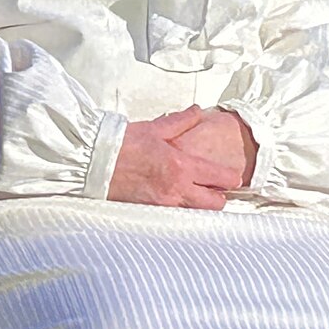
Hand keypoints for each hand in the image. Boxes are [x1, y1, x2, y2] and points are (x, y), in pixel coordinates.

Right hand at [107, 107, 240, 209]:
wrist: (94, 162)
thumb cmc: (123, 143)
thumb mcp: (155, 128)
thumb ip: (181, 122)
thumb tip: (197, 111)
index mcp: (181, 166)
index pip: (219, 179)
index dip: (230, 178)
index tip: (233, 177)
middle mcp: (176, 190)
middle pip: (214, 205)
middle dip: (219, 198)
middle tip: (217, 189)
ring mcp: (163, 205)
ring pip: (195, 213)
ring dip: (200, 206)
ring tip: (197, 195)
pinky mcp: (150, 213)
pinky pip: (174, 217)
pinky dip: (180, 211)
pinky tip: (176, 201)